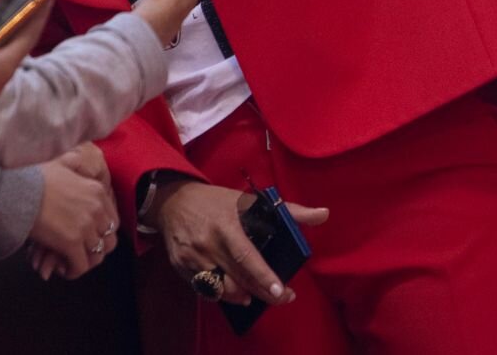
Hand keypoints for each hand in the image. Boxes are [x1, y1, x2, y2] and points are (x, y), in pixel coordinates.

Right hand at [29, 145, 119, 279]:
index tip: (88, 238)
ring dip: (85, 262)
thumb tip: (78, 158)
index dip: (101, 233)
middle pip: (109, 240)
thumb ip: (75, 164)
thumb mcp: (62, 163)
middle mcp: (96, 209)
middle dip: (95, 249)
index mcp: (97, 191)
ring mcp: (85, 226)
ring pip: (97, 255)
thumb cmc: (35, 177)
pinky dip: (73, 271)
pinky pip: (81, 266)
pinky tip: (62, 269)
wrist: (19, 189)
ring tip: (71, 263)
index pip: (112, 220)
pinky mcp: (72, 242)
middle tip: (80, 253)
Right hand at [151, 180, 328, 307]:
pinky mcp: (181, 268)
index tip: (280, 290)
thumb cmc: (217, 201)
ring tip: (255, 293)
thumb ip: (289, 211)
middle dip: (263, 292)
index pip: (246, 256)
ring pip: (222, 289)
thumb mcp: (250, 200)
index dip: (263, 276)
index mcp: (226, 225)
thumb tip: (323, 214)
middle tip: (282, 296)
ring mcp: (192, 258)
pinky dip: (221, 294)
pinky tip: (233, 289)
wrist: (173, 201)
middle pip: (238, 278)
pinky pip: (206, 290)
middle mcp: (208, 243)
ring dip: (242, 295)